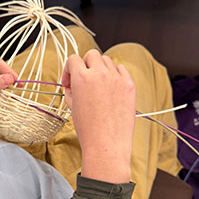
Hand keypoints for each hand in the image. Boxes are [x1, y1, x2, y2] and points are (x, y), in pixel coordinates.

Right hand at [62, 50, 135, 183]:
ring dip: (101, 69)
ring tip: (99, 87)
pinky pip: (122, 70)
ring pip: (107, 61)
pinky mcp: (129, 85)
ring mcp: (117, 78)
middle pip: (92, 55)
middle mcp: (100, 74)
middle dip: (86, 65)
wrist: (107, 144)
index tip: (70, 82)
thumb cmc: (88, 129)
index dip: (69, 70)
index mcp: (82, 78)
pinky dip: (116, 74)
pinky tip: (112, 88)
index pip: (73, 59)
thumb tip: (74, 81)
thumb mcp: (72, 106)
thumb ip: (71, 88)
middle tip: (84, 79)